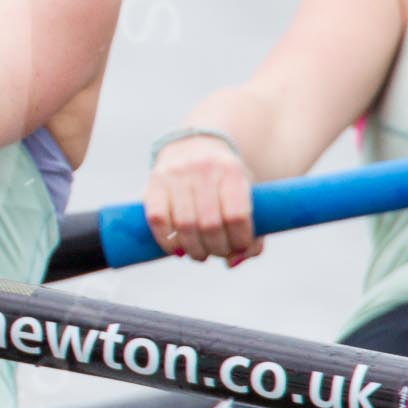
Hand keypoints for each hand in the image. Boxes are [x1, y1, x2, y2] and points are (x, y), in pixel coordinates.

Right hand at [142, 133, 260, 264]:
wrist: (196, 145)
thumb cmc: (226, 182)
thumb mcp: (247, 196)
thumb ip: (252, 233)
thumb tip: (233, 263)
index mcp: (232, 171)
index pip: (237, 215)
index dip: (240, 240)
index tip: (239, 246)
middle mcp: (204, 169)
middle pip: (210, 224)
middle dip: (216, 248)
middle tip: (217, 253)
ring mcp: (176, 174)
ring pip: (184, 224)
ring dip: (193, 249)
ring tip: (199, 254)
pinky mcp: (154, 182)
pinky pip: (157, 218)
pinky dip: (166, 241)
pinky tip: (176, 249)